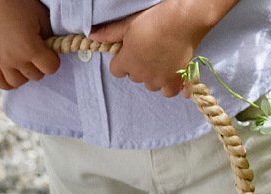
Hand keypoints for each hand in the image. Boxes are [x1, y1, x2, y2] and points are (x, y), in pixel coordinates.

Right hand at [0, 0, 58, 89]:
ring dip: (25, 75)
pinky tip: (13, 72)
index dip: (53, 61)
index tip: (51, 52)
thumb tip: (50, 50)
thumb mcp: (41, 17)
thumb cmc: (19, 3)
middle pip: (35, 76)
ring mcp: (0, 62)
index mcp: (30, 48)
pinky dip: (8, 82)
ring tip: (25, 63)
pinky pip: (0, 83)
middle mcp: (15, 59)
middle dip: (39, 66)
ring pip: (18, 83)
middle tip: (37, 53)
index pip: (50, 68)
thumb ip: (48, 37)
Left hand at [90, 2, 209, 96]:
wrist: (184, 19)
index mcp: (126, 62)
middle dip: (140, 66)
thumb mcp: (129, 24)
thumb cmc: (155, 19)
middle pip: (134, 76)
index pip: (116, 70)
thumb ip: (110, 33)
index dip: (123, 60)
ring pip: (150, 84)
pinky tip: (173, 75)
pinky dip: (170, 85)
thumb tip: (91, 35)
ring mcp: (156, 80)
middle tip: (151, 49)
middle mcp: (139, 75)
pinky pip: (168, 92)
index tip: (132, 51)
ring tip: (164, 58)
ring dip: (154, 75)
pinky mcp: (173, 81)